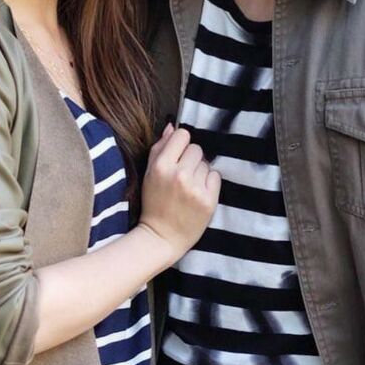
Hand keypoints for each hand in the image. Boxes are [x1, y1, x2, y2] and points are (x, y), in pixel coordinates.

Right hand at [139, 125, 220, 261]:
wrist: (162, 237)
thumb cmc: (154, 203)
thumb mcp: (149, 173)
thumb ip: (160, 148)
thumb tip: (172, 127)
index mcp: (161, 166)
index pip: (183, 135)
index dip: (181, 144)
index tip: (178, 155)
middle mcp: (179, 175)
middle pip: (197, 148)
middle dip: (191, 159)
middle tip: (183, 176)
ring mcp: (195, 188)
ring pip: (206, 163)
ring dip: (200, 172)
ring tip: (189, 187)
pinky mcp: (209, 200)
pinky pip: (215, 177)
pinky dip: (209, 184)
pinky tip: (198, 194)